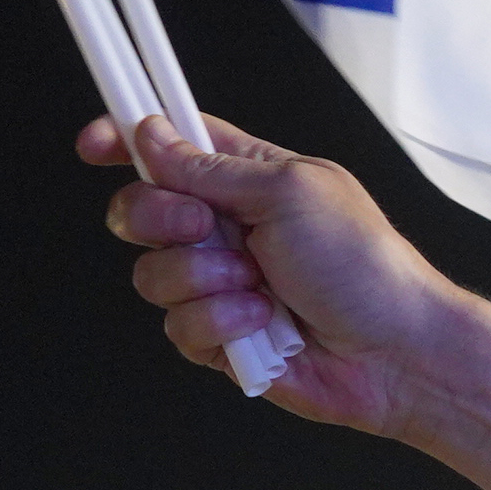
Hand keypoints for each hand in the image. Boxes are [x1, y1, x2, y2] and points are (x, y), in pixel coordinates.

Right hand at [89, 115, 478, 435]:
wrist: (395, 353)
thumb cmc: (365, 265)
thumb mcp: (291, 191)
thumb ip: (212, 167)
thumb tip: (151, 136)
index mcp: (249, 178)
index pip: (171, 146)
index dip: (127, 140)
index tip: (94, 144)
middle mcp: (229, 228)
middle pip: (142, 209)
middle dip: (160, 218)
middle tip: (207, 228)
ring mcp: (221, 284)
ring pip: (153, 274)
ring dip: (204, 280)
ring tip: (258, 287)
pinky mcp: (221, 337)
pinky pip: (178, 327)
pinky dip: (220, 324)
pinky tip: (263, 326)